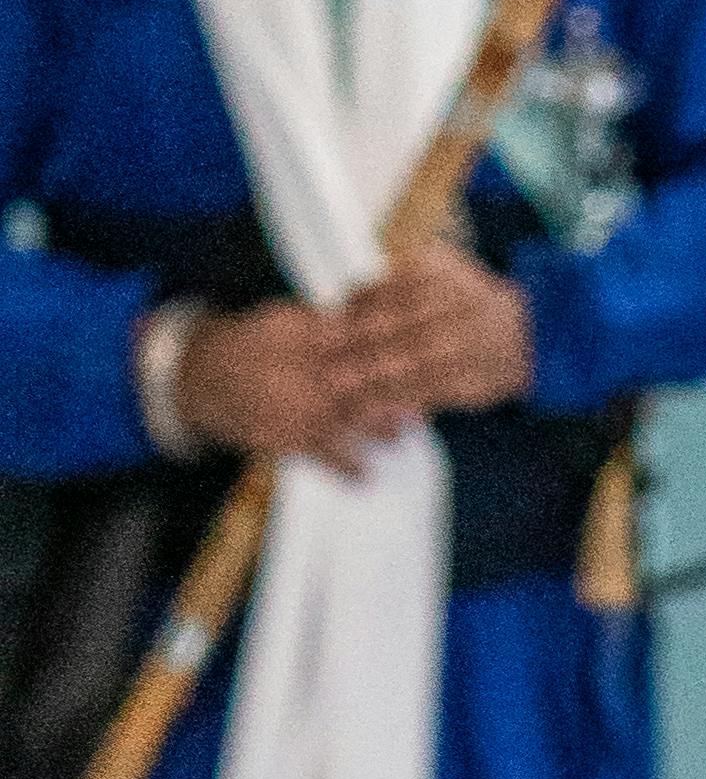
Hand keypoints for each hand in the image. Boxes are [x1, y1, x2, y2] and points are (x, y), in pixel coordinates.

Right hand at [183, 265, 530, 475]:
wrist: (203, 377)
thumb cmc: (258, 345)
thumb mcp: (288, 321)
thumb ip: (332, 318)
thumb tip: (380, 301)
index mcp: (309, 337)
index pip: (361, 335)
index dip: (395, 343)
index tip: (426, 345)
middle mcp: (306, 372)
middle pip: (362, 379)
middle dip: (396, 388)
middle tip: (428, 393)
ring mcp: (297, 407)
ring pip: (347, 419)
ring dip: (378, 427)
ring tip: (403, 433)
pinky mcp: (285, 439)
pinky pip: (321, 457)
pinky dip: (345, 469)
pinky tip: (368, 477)